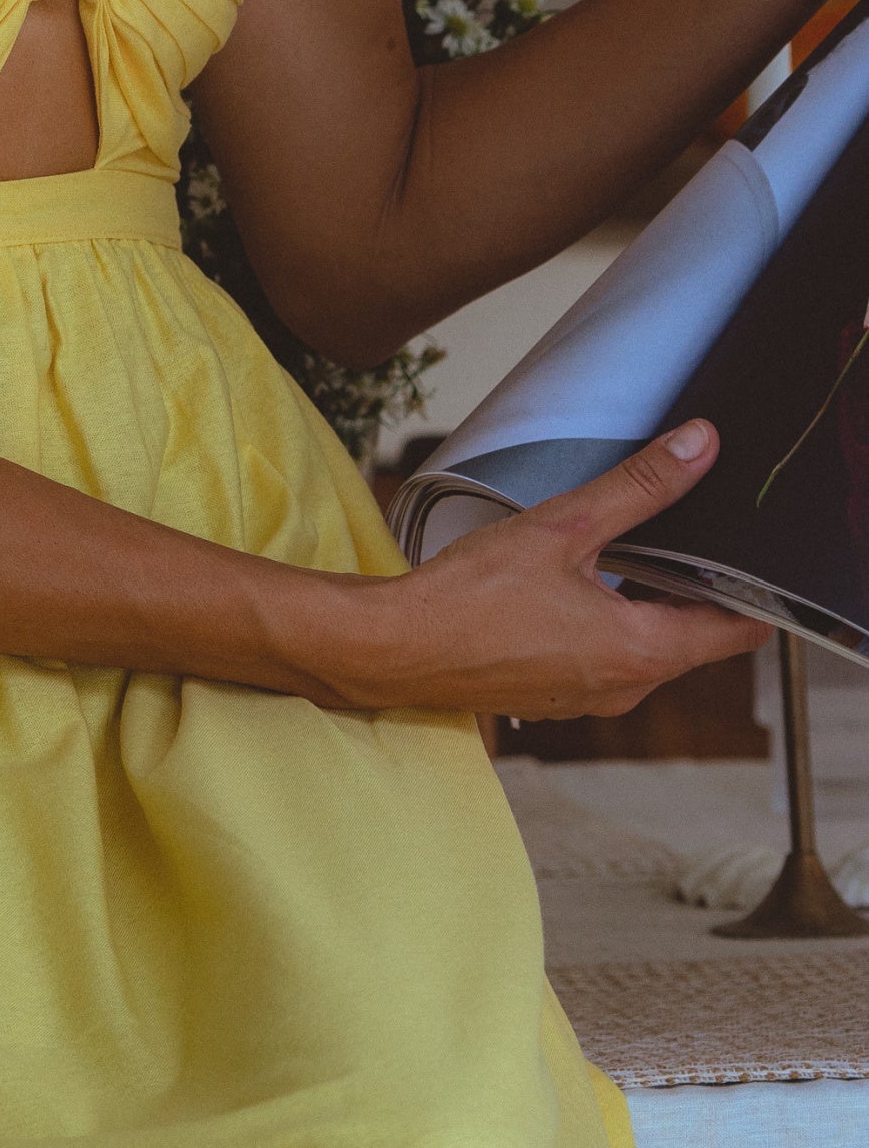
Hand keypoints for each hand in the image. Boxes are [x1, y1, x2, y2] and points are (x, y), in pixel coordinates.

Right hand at [333, 419, 769, 718]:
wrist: (396, 648)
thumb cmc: (470, 597)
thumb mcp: (564, 527)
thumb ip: (639, 488)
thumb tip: (699, 448)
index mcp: (642, 652)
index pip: (738, 631)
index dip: (752, 588)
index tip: (745, 549)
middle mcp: (626, 689)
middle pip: (694, 638)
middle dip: (694, 587)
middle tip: (684, 530)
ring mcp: (589, 700)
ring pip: (647, 648)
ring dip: (646, 604)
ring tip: (626, 548)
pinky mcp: (554, 696)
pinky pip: (605, 660)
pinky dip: (607, 624)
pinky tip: (575, 585)